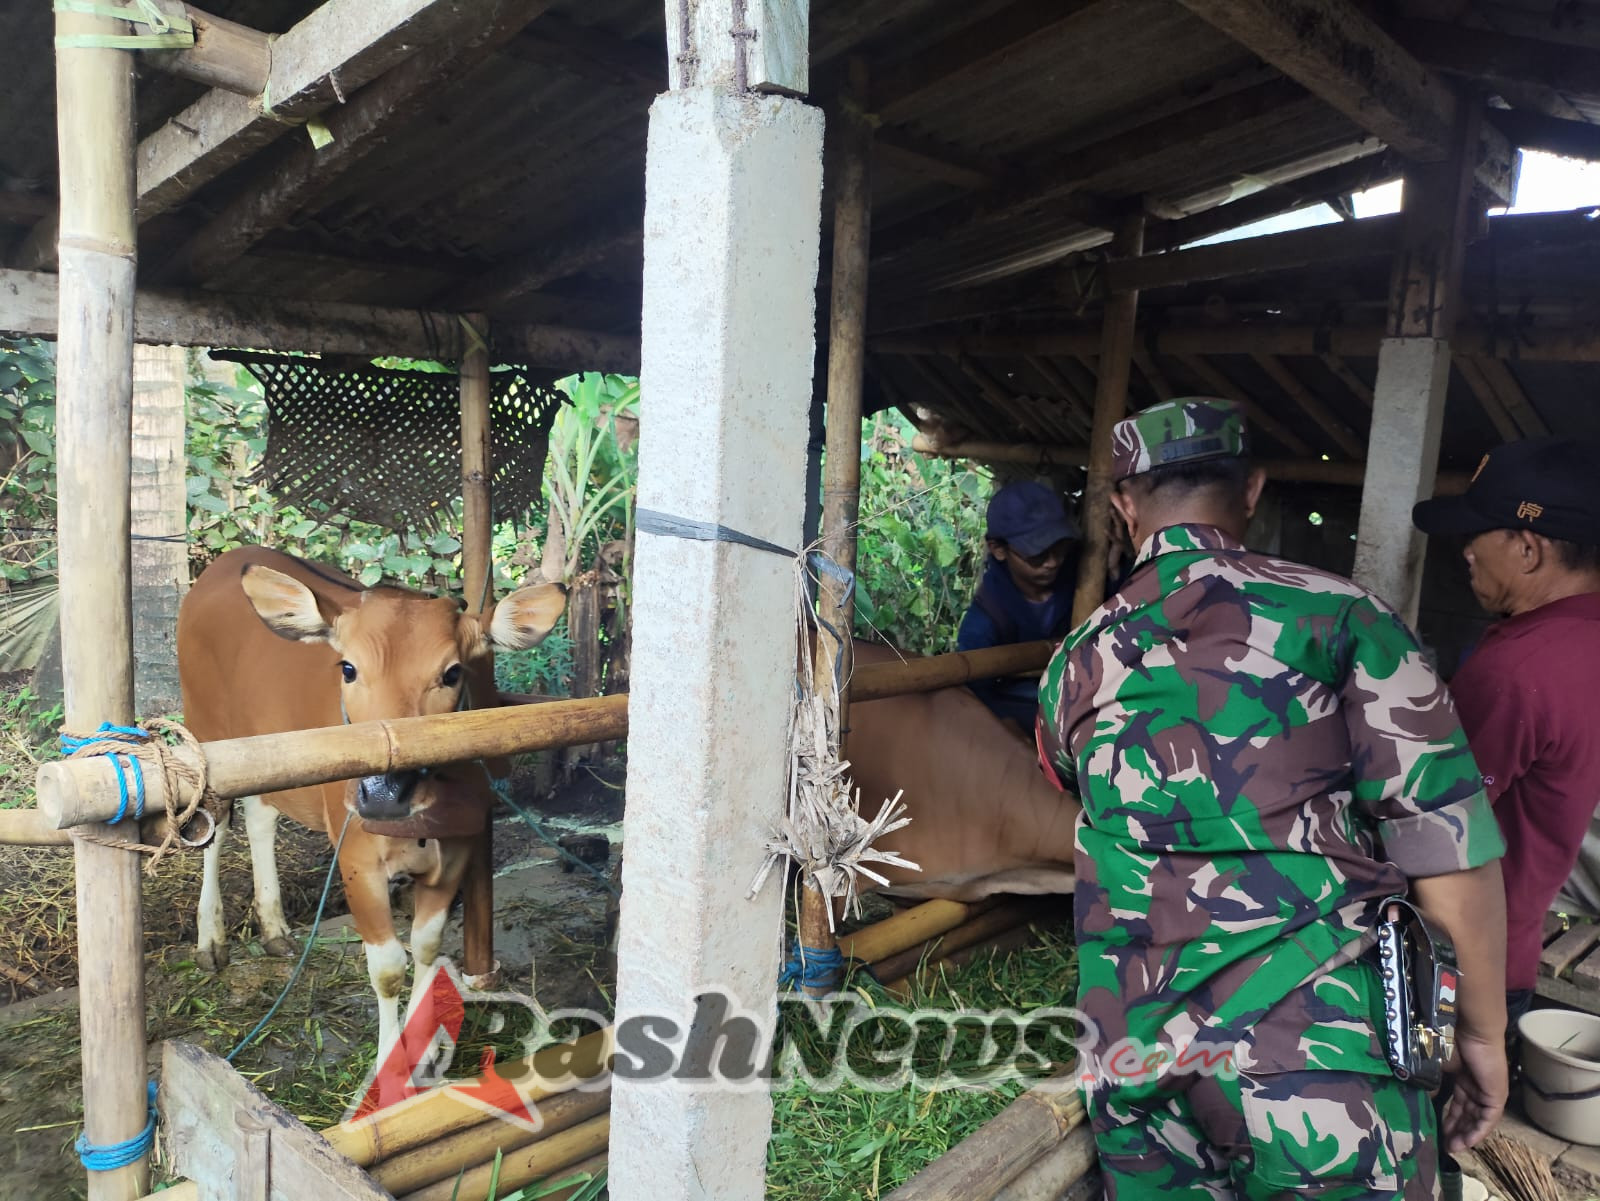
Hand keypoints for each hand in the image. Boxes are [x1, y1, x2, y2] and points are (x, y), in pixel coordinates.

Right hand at [1441, 1030, 1507, 1151]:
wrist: (1471, 1031)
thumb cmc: (1450, 1043)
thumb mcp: (1436, 1069)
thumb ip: (1431, 1086)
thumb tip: (1422, 1103)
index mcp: (1463, 1080)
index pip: (1457, 1105)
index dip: (1447, 1119)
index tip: (1435, 1131)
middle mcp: (1477, 1088)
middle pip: (1467, 1115)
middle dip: (1455, 1131)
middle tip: (1442, 1144)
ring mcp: (1488, 1092)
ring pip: (1477, 1119)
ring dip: (1466, 1135)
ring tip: (1452, 1146)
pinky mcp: (1496, 1096)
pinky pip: (1487, 1119)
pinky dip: (1478, 1132)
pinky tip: (1466, 1142)